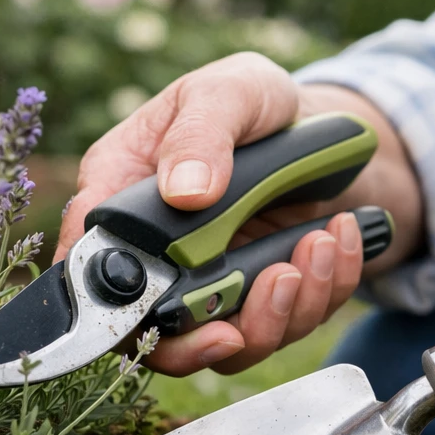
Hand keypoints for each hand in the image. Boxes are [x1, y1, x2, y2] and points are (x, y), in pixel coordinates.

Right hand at [56, 52, 413, 376]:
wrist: (315, 117)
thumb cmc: (252, 98)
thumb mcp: (227, 92)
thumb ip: (200, 134)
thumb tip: (184, 192)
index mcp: (122, 196)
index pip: (93, 275)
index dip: (119, 316)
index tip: (175, 317)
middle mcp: (158, 254)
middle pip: (160, 338)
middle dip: (213, 336)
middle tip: (274, 286)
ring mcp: (212, 282)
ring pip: (233, 342)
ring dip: (286, 307)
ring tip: (318, 242)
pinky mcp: (264, 294)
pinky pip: (292, 321)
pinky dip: (326, 288)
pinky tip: (341, 236)